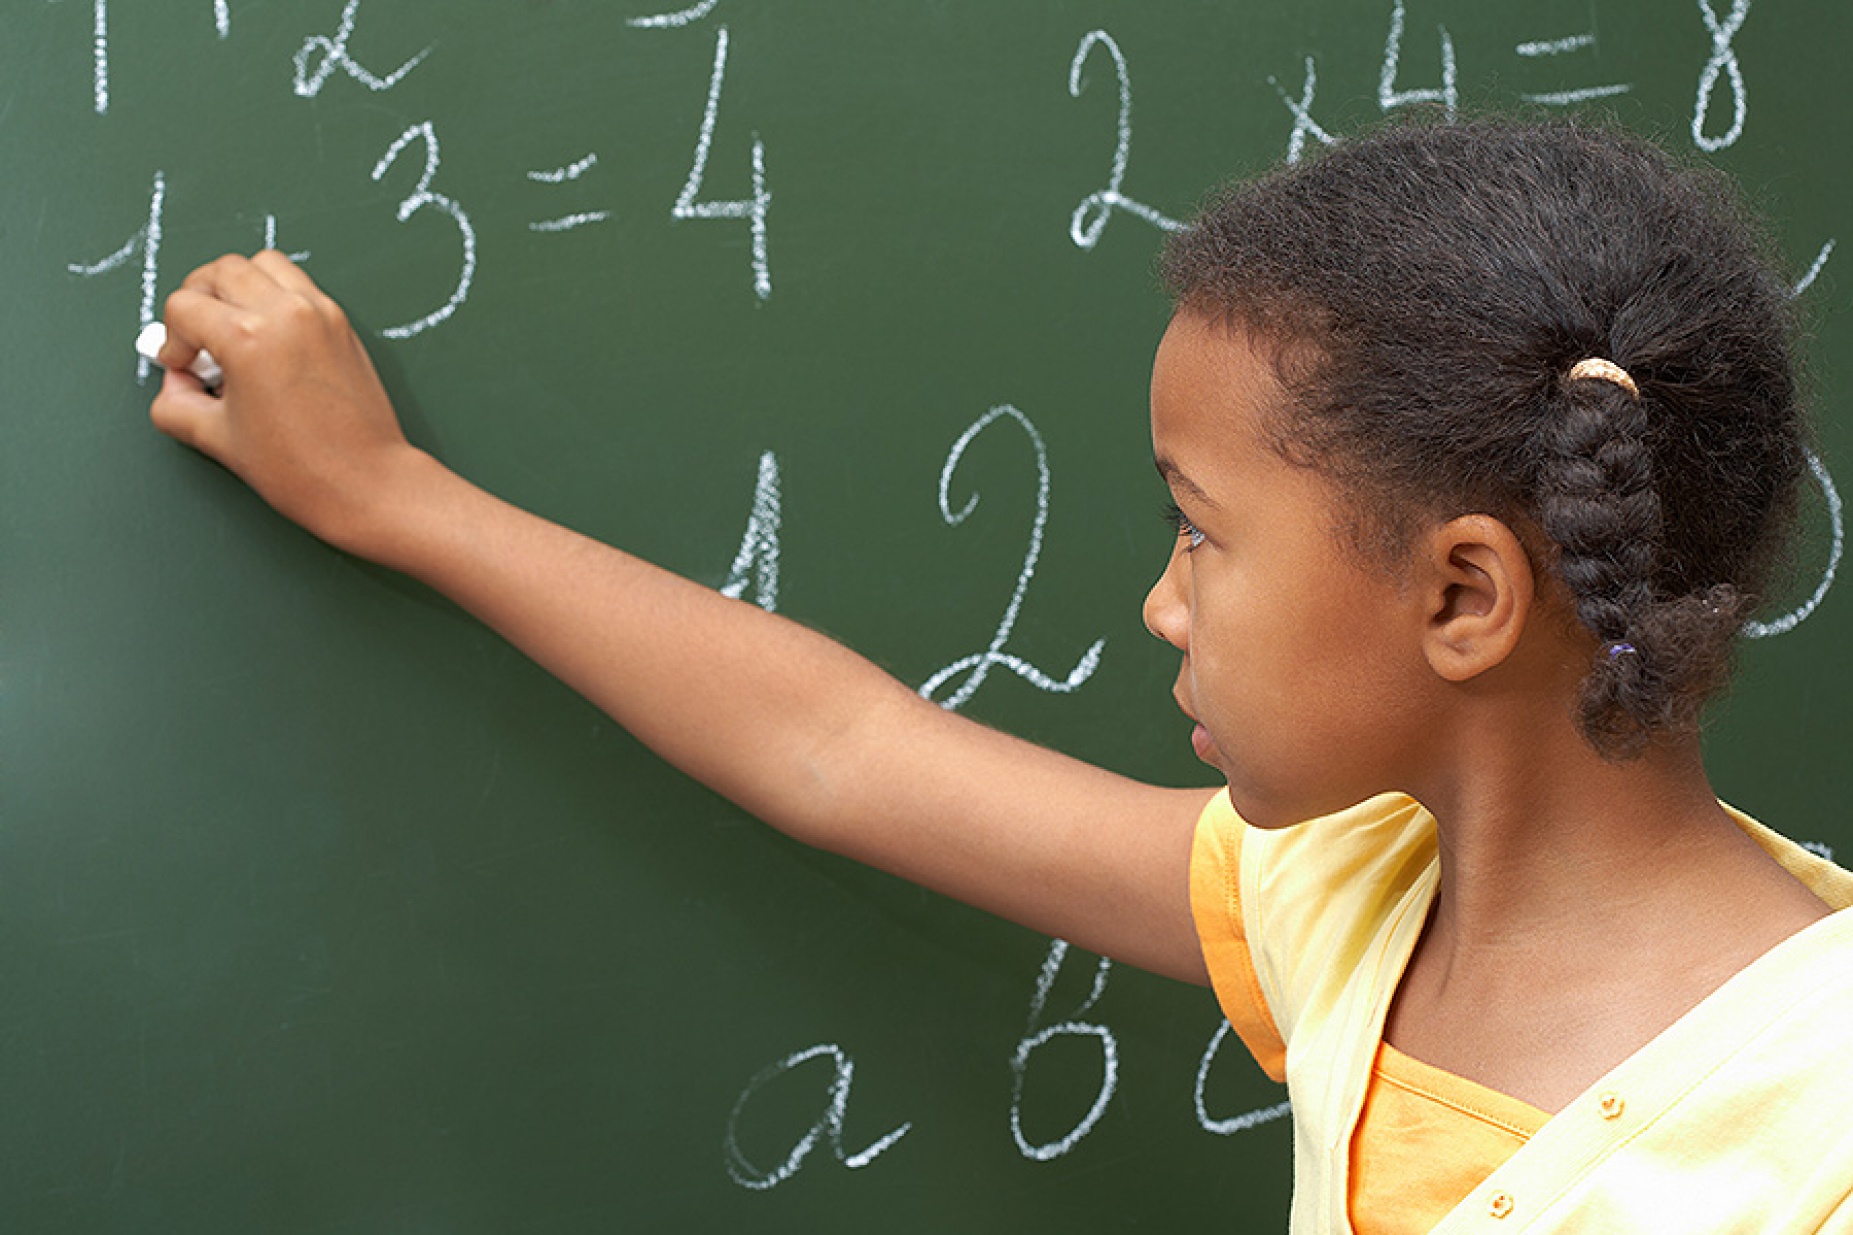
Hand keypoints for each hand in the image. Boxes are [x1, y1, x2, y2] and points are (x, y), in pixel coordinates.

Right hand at [149, 251, 422, 557]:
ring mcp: (320, 313)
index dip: (172, 341)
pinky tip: (268, 336)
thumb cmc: (301, 468)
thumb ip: (176, 402)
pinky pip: (299, 285)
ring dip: (238, 286)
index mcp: (249, 337)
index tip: (181, 369)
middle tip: (196, 339)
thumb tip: (173, 381)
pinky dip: (275, 296)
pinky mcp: (342, 324)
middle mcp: (287, 313)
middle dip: (198, 299)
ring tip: (231, 328)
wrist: (367, 483)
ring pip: (264, 265)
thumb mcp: (216, 438)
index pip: (184, 306)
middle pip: (221, 270)